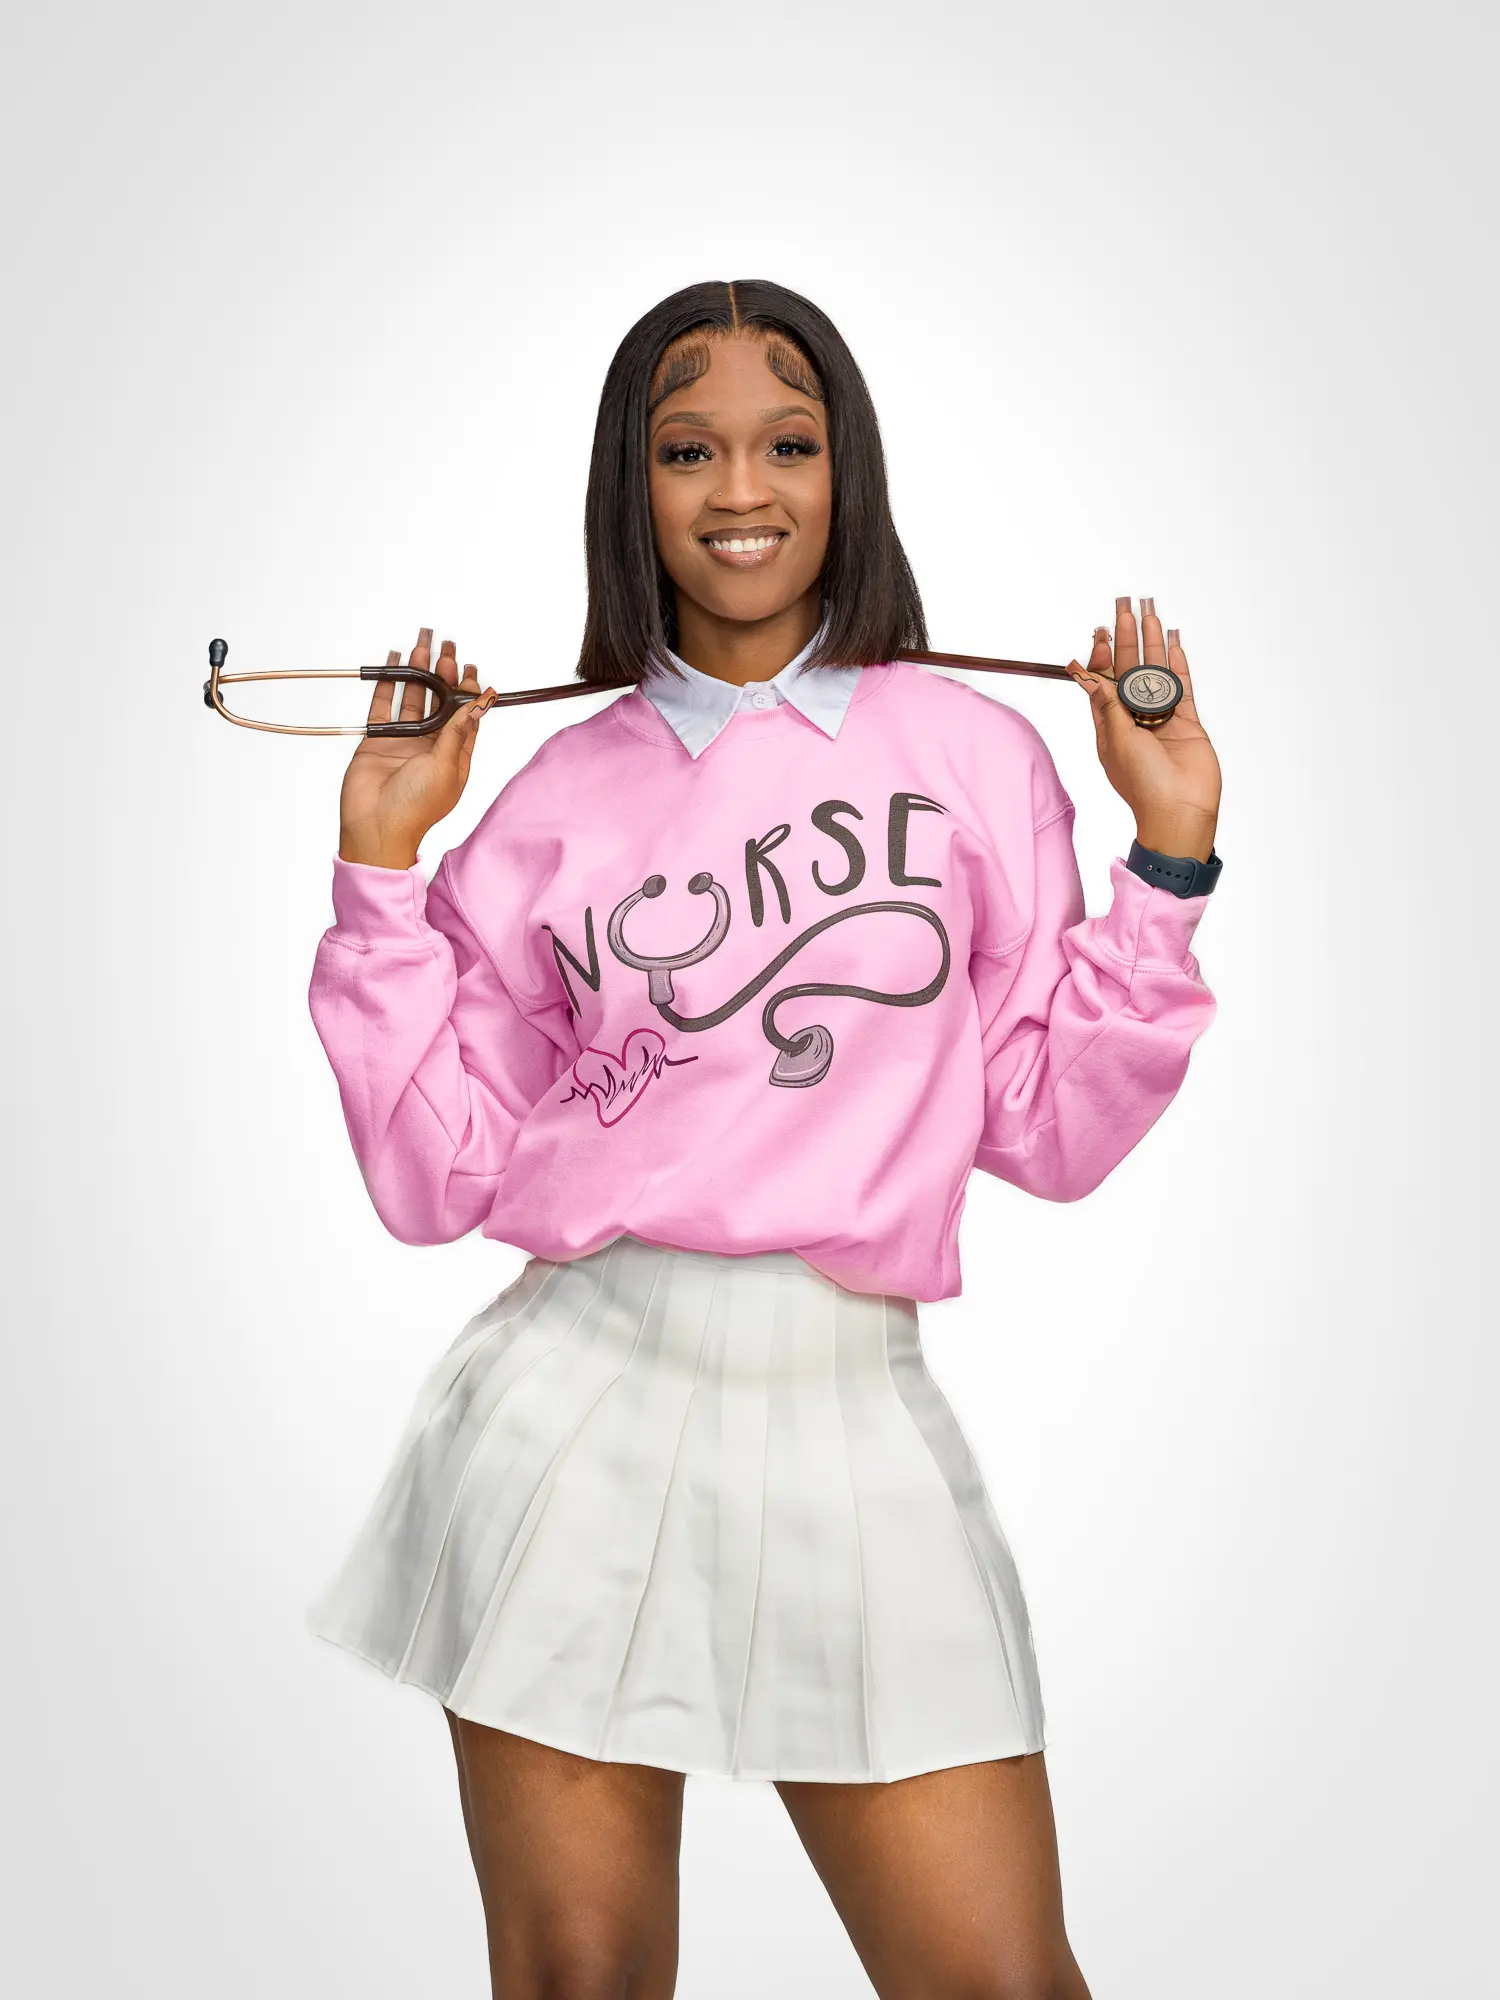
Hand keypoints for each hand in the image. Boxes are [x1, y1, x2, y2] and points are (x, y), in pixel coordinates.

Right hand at [337, 626, 497, 868]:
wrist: (376, 828)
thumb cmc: (416, 808)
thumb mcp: (446, 766)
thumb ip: (458, 731)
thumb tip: (481, 703)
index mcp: (454, 756)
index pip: (465, 716)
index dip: (468, 691)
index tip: (469, 667)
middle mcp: (430, 747)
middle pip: (439, 702)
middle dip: (442, 673)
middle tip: (444, 646)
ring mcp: (403, 742)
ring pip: (412, 699)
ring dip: (417, 674)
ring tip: (420, 647)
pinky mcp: (377, 741)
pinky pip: (383, 707)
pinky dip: (387, 685)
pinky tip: (392, 665)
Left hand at [1067, 596, 1220, 862]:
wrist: (1180, 812)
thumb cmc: (1142, 785)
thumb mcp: (1117, 741)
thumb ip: (1107, 704)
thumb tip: (1086, 673)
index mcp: (1110, 725)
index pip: (1102, 680)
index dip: (1101, 654)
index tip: (1101, 628)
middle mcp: (1134, 718)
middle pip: (1128, 668)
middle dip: (1126, 636)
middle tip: (1125, 603)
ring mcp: (1161, 718)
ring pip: (1156, 671)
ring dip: (1153, 641)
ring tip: (1151, 611)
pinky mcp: (1187, 722)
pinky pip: (1182, 685)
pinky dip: (1179, 662)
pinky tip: (1175, 641)